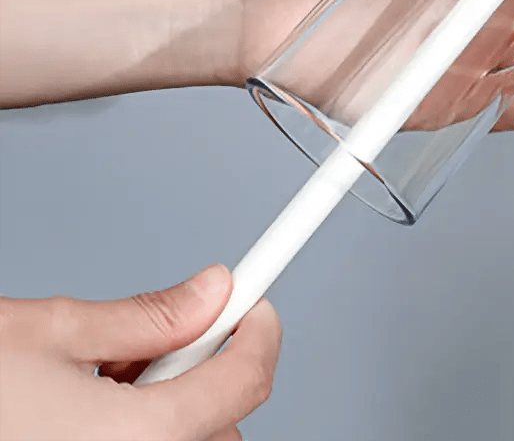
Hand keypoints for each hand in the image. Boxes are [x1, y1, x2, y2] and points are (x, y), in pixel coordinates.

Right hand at [0, 265, 280, 440]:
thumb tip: (215, 289)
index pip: (245, 384)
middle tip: (166, 331)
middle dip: (206, 366)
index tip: (257, 301)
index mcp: (133, 439)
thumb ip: (149, 314)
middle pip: (221, 421)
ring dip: (171, 396)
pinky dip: (143, 421)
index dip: (261, 331)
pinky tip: (95, 399)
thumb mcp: (52, 329)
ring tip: (109, 366)